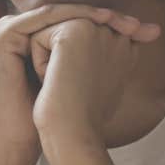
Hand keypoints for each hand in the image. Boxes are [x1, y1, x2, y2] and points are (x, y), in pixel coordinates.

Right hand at [0, 6, 157, 164]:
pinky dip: (73, 17)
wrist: (26, 135)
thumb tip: (148, 35)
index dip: (111, 24)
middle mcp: (22, 30)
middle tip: (139, 25)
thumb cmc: (57, 113)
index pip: (77, 22)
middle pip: (70, 14)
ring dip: (93, 13)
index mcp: (35, 38)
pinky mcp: (4, 34)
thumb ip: (104, 52)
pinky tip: (100, 20)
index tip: (146, 32)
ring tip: (121, 20)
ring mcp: (9, 29)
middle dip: (108, 17)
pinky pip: (45, 17)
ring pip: (60, 13)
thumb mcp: (85, 75)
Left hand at [31, 18, 142, 164]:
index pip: (82, 41)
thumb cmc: (81, 118)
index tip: (84, 90)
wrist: (74, 135)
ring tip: (65, 85)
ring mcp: (98, 29)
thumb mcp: (96, 84)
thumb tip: (78, 49)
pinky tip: (55, 81)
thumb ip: (98, 59)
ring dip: (48, 62)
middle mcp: (116, 33)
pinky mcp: (73, 31)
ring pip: (50, 34)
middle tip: (75, 90)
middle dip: (59, 62)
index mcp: (126, 47)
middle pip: (63, 34)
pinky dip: (39, 63)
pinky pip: (38, 38)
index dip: (72, 65)